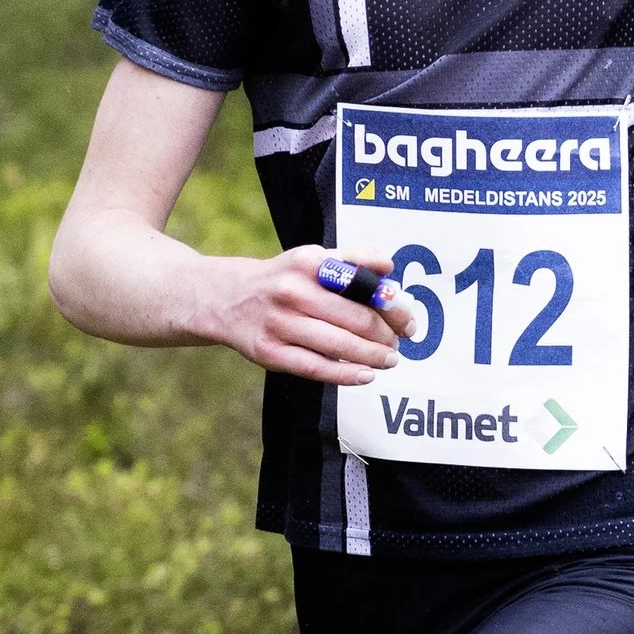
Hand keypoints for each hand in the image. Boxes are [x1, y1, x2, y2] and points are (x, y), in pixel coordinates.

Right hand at [194, 245, 412, 383]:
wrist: (226, 299)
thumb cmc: (281, 280)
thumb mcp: (311, 258)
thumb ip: (352, 259)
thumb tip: (388, 266)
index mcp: (309, 263)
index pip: (364, 287)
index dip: (393, 307)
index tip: (408, 320)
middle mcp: (293, 292)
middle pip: (356, 319)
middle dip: (386, 335)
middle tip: (399, 344)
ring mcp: (280, 324)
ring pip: (339, 346)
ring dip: (373, 356)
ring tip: (389, 359)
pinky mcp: (269, 353)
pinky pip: (316, 368)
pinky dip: (346, 374)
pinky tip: (366, 375)